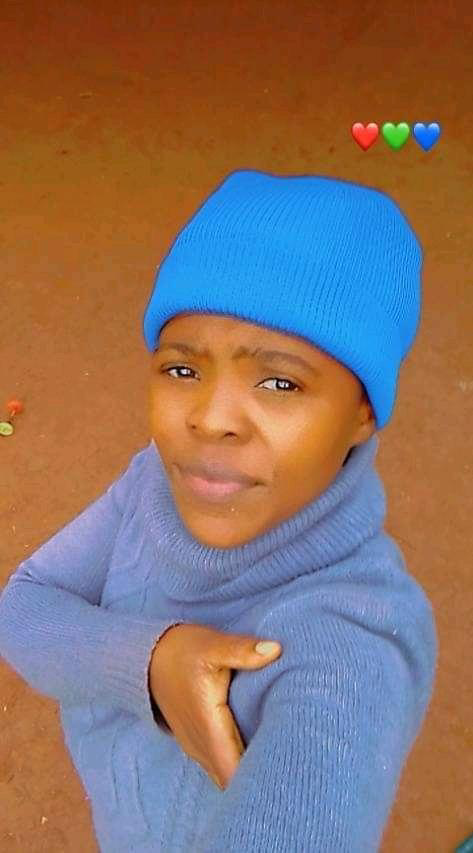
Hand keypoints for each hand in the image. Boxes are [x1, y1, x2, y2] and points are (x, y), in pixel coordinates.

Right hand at [148, 623, 281, 789]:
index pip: (236, 773)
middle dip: (262, 780)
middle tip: (294, 766)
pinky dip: (239, 767)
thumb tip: (275, 649)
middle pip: (234, 782)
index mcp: (209, 727)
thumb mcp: (212, 645)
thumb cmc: (182, 650)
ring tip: (282, 763)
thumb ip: (243, 651)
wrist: (149, 656)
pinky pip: (219, 767)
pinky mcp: (197, 743)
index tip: (289, 768)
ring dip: (250, 775)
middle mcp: (201, 746)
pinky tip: (260, 754)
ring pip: (226, 777)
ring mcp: (197, 748)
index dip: (262, 777)